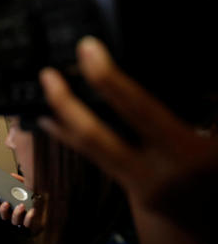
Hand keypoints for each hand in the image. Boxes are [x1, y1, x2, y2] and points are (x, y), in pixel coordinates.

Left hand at [37, 36, 217, 205]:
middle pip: (94, 136)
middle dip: (65, 103)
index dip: (108, 79)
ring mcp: (142, 189)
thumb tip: (193, 71)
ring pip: (90, 151)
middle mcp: (156, 176)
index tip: (88, 49)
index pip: (138, 110)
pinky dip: (77, 139)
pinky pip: (101, 161)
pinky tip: (58, 123)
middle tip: (47, 74)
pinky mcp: (137, 194)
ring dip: (63, 121)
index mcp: (188, 156)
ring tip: (43, 95)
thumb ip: (211, 105)